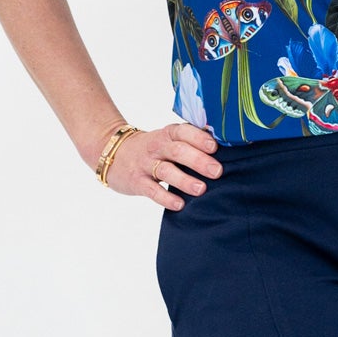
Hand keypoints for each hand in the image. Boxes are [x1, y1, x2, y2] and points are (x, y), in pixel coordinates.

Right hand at [101, 120, 221, 205]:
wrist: (112, 153)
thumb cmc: (152, 148)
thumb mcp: (167, 139)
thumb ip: (189, 141)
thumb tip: (225, 145)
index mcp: (167, 134)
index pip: (182, 132)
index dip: (198, 138)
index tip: (215, 147)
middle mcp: (156, 147)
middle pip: (178, 151)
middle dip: (198, 160)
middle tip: (217, 171)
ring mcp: (145, 164)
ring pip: (166, 170)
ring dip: (184, 180)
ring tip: (201, 189)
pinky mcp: (137, 181)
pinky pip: (152, 190)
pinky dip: (165, 198)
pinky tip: (179, 204)